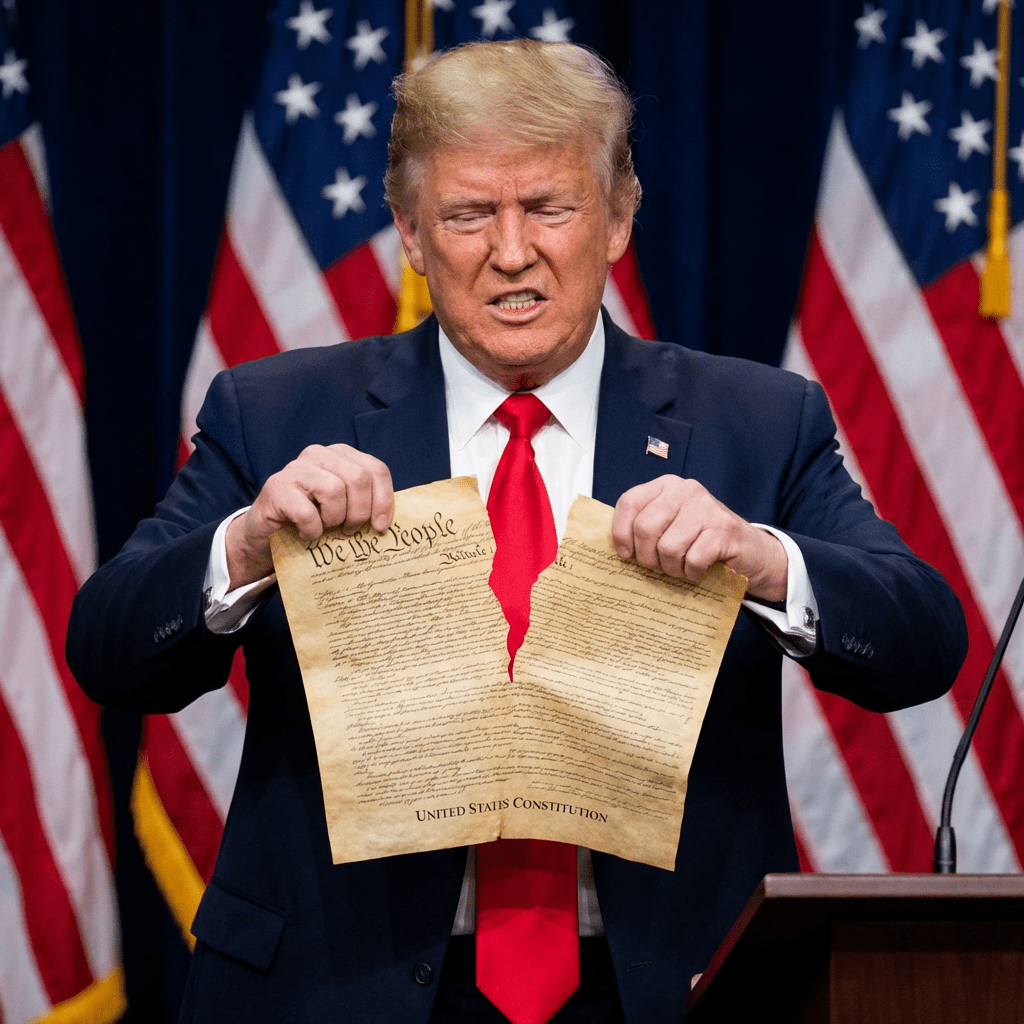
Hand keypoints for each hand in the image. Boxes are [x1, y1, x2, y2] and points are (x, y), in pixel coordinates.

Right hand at [226, 444, 393, 588]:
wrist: (267, 535)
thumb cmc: (312, 521)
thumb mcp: (344, 507)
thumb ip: (366, 503)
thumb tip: (389, 521)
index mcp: (341, 455)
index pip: (376, 470)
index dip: (384, 500)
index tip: (380, 526)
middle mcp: (319, 454)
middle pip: (359, 479)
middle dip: (360, 512)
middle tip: (349, 530)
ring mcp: (296, 468)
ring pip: (335, 491)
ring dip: (334, 519)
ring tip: (325, 528)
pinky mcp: (276, 487)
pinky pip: (307, 512)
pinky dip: (312, 530)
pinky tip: (306, 534)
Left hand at [611, 475, 787, 601]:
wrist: (749, 551)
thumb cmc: (701, 540)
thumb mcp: (669, 525)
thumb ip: (644, 527)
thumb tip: (612, 547)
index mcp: (665, 486)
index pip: (629, 503)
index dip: (621, 532)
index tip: (626, 554)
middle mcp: (685, 490)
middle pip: (645, 527)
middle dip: (647, 557)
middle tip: (658, 566)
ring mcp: (706, 507)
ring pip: (668, 547)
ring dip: (672, 568)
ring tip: (681, 568)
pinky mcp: (724, 529)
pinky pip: (693, 560)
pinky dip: (692, 573)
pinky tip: (698, 571)